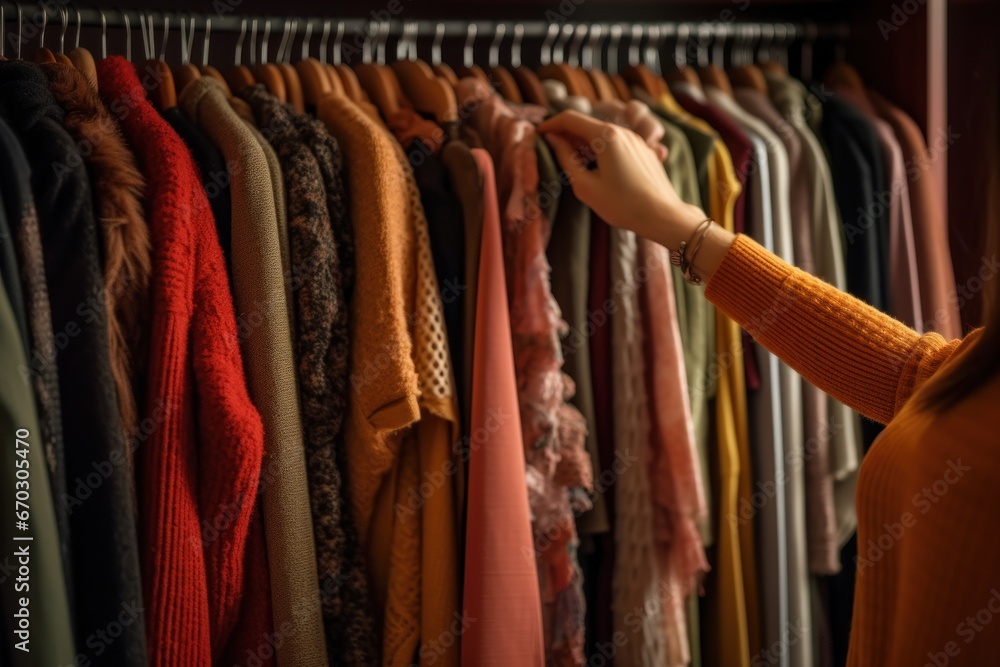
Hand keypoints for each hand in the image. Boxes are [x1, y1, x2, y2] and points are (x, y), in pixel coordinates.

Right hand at [538, 110, 706, 248]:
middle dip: (566, 134)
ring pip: (601, 133)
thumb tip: (554, 140)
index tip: (538, 134)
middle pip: (586, 124)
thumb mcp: (585, 186)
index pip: (570, 119)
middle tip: (552, 151)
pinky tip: (595, 167)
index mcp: (606, 136)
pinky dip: (599, 148)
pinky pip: (615, 142)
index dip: (551, 124)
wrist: (663, 215)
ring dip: (583, 142)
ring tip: (573, 162)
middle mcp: (622, 131)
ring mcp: (635, 139)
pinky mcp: (642, 150)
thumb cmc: (623, 205)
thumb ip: (566, 158)